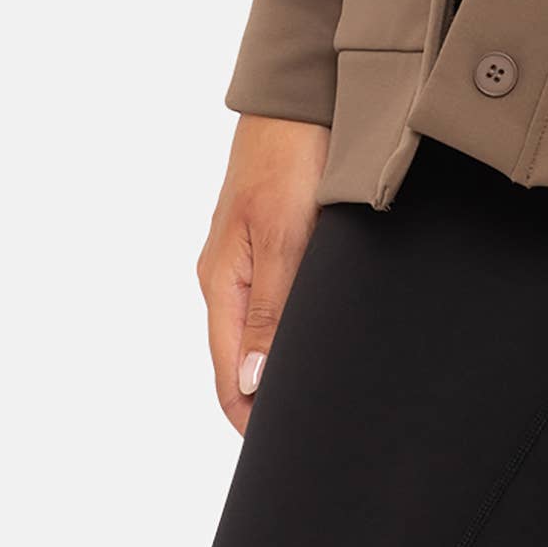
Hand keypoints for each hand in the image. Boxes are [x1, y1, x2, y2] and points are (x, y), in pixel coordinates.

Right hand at [195, 113, 329, 435]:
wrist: (301, 94)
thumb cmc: (290, 156)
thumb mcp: (283, 235)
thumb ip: (270, 309)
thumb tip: (253, 384)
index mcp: (222, 283)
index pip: (229, 378)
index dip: (254, 421)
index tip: (288, 452)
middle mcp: (229, 278)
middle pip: (243, 361)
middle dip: (271, 401)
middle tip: (317, 431)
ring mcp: (248, 259)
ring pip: (263, 332)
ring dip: (285, 365)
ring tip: (325, 395)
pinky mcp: (273, 240)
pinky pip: (279, 302)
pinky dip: (296, 329)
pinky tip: (325, 336)